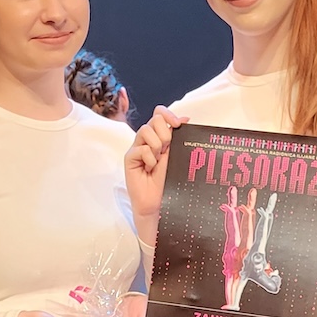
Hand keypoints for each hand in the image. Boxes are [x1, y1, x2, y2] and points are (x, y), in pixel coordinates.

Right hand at [125, 107, 185, 233]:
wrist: (159, 202)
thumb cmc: (168, 181)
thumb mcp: (177, 155)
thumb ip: (179, 137)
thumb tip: (186, 118)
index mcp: (160, 137)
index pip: (159, 114)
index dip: (168, 114)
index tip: (178, 124)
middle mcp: (148, 140)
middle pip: (154, 120)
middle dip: (165, 133)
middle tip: (167, 149)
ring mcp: (137, 148)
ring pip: (145, 130)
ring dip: (156, 145)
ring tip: (158, 161)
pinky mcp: (130, 158)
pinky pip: (140, 148)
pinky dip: (149, 158)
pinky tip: (150, 168)